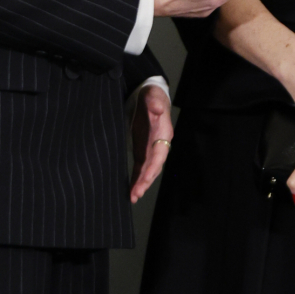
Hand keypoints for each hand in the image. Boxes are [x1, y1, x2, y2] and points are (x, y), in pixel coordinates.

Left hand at [130, 85, 173, 202]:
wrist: (149, 96)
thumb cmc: (152, 96)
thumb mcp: (153, 96)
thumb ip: (155, 102)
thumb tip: (158, 109)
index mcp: (163, 133)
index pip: (159, 154)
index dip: (153, 167)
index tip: (145, 178)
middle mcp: (158, 144)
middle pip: (154, 166)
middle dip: (146, 181)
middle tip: (136, 195)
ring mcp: (150, 149)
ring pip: (147, 170)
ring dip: (141, 183)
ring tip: (133, 197)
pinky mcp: (142, 150)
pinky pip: (140, 167)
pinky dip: (136, 178)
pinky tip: (131, 189)